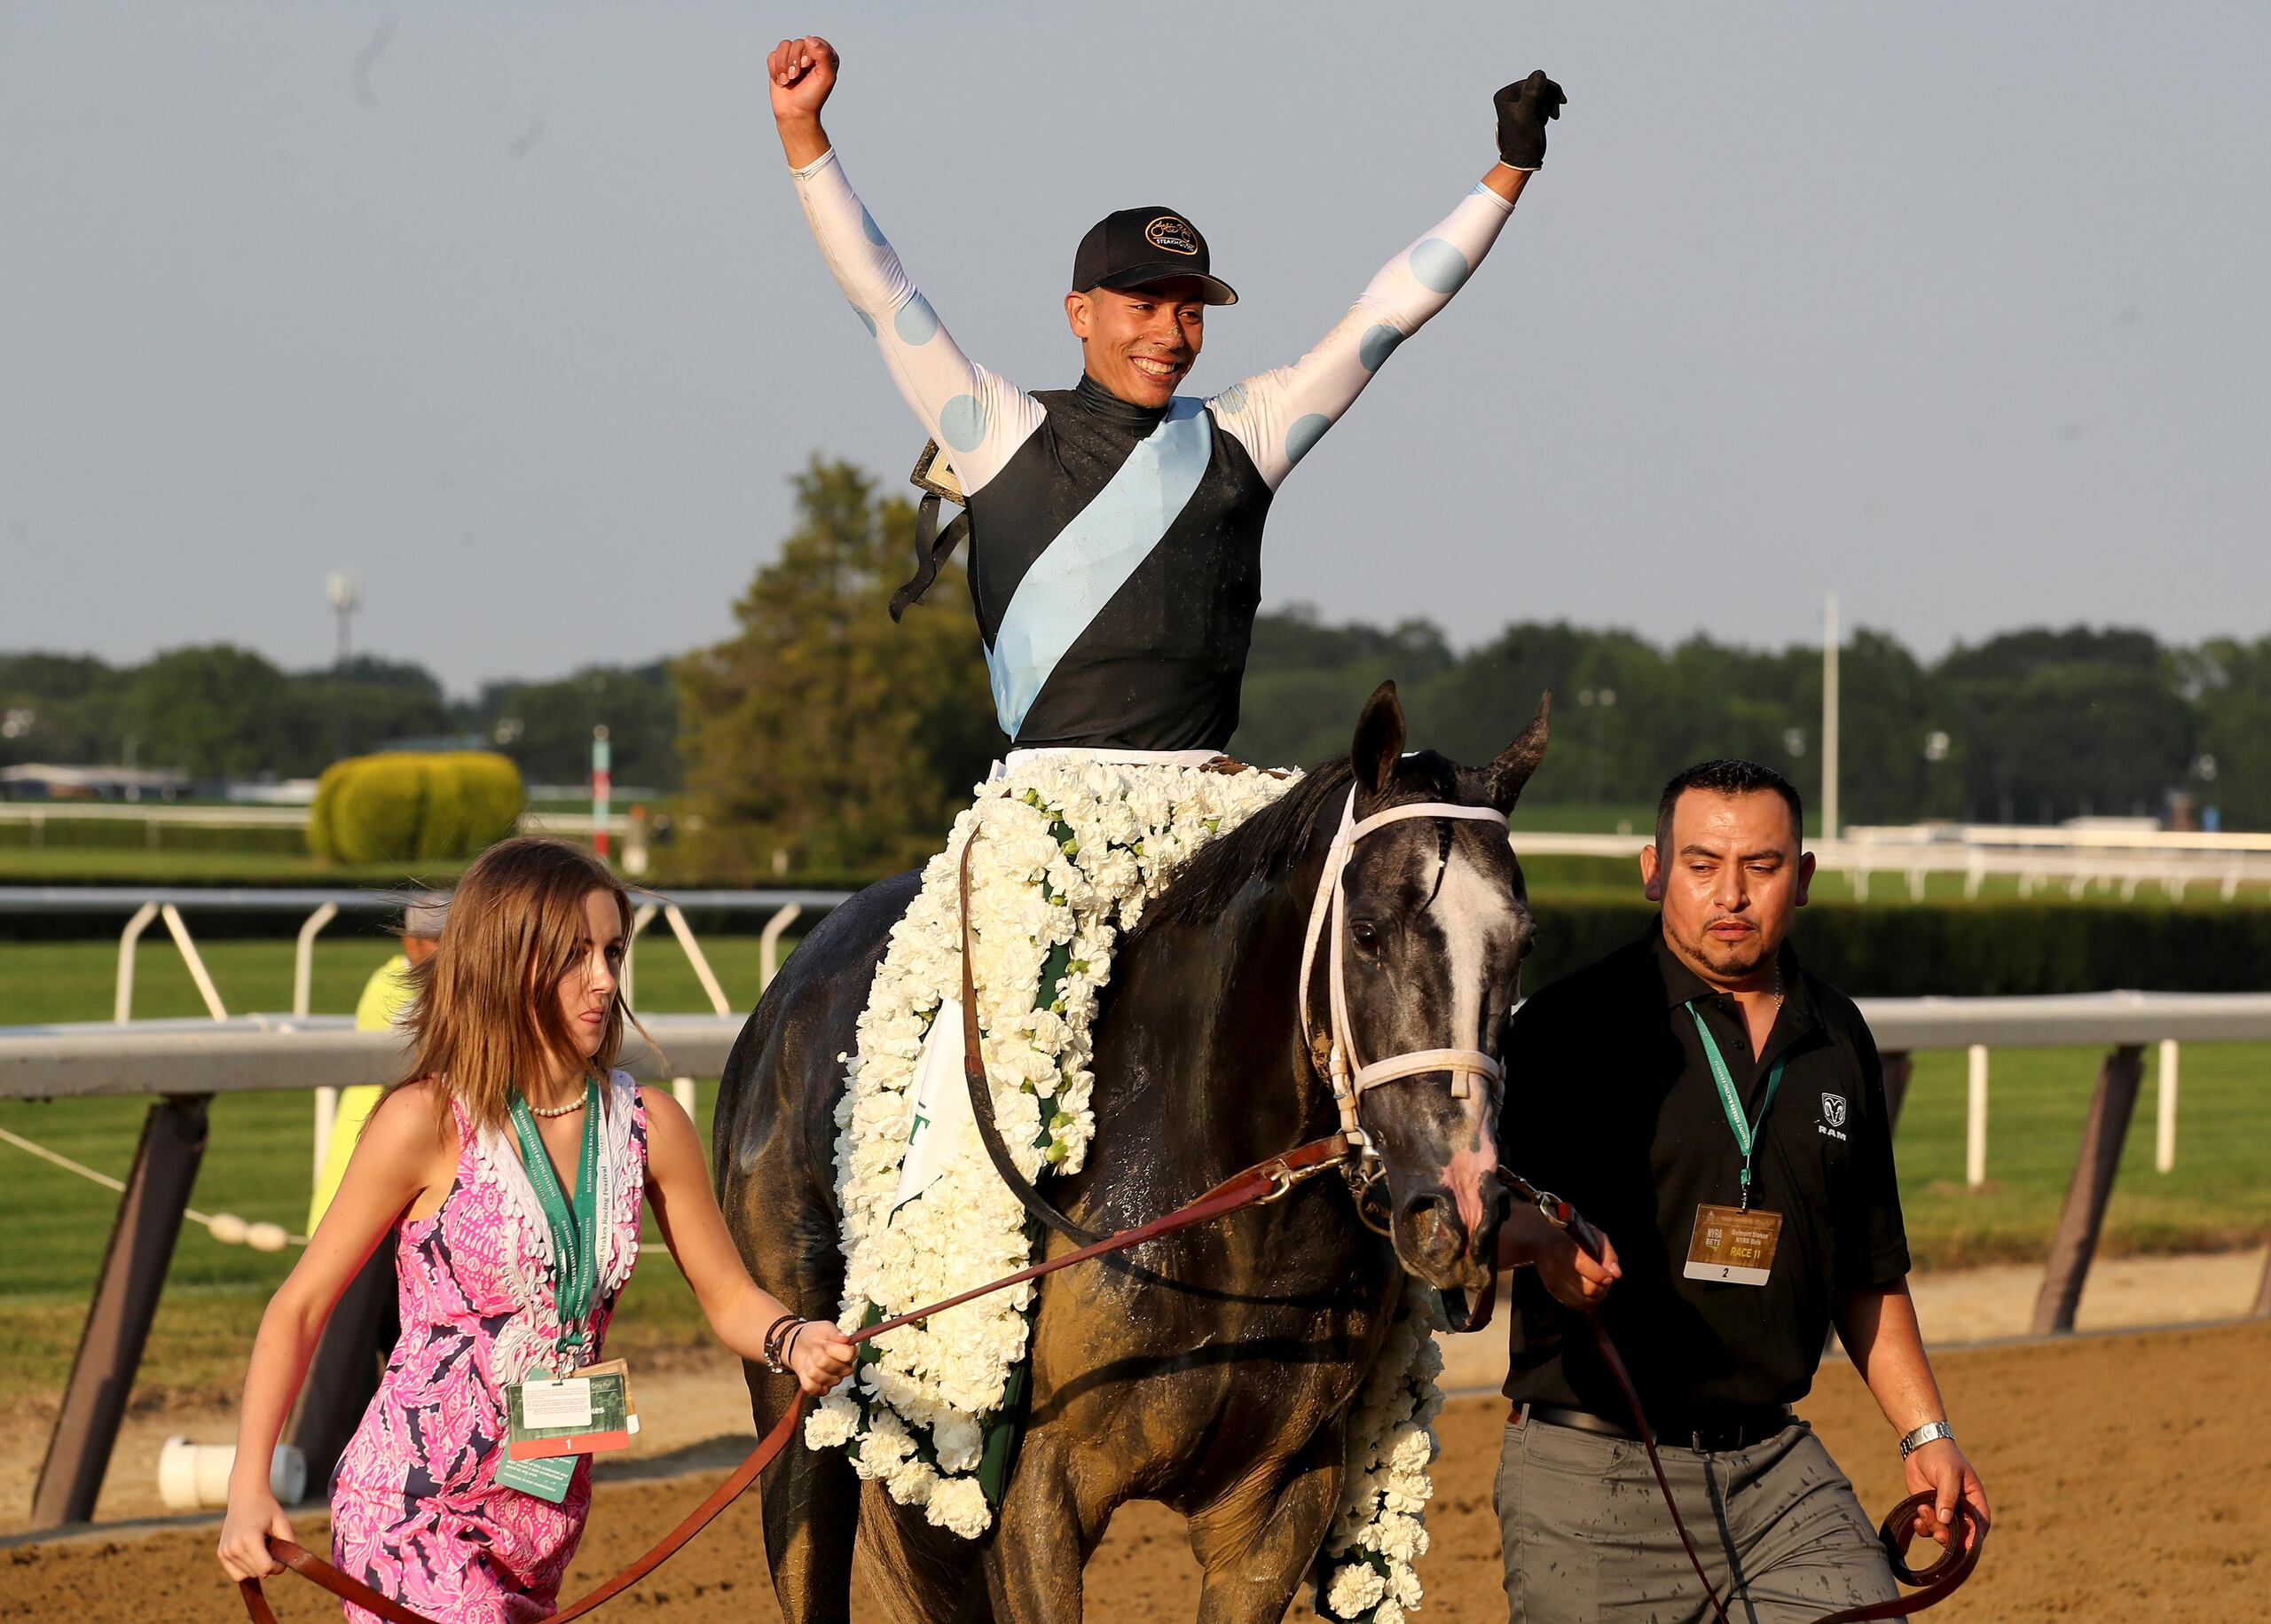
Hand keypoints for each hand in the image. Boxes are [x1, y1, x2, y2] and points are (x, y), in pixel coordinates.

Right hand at [216, 1486, 295, 1582]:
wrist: (246, 1496)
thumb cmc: (267, 1508)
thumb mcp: (283, 1522)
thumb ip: (289, 1544)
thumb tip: (288, 1564)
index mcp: (249, 1539)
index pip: (266, 1568)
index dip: (279, 1567)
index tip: (283, 1557)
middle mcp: (234, 1548)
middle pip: (257, 1573)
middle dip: (270, 1566)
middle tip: (274, 1548)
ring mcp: (225, 1552)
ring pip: (247, 1575)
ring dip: (258, 1566)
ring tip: (262, 1546)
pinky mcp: (221, 1554)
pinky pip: (236, 1574)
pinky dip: (247, 1568)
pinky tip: (253, 1553)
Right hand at [768, 36, 838, 125]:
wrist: (795, 113)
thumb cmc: (812, 97)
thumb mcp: (825, 77)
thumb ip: (823, 55)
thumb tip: (808, 38)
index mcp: (824, 56)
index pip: (813, 41)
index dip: (807, 53)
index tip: (807, 68)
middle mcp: (809, 54)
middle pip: (797, 43)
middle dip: (794, 61)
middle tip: (795, 77)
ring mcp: (793, 58)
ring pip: (783, 46)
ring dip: (783, 66)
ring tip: (788, 81)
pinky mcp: (779, 64)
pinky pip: (772, 56)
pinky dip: (775, 69)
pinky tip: (781, 81)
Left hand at [787, 1319, 856, 1395]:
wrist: (798, 1344)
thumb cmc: (813, 1335)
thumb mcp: (823, 1328)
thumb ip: (834, 1332)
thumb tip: (846, 1338)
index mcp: (848, 1352)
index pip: (849, 1355)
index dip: (833, 1349)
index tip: (825, 1343)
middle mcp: (844, 1368)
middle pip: (832, 1367)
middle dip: (818, 1356)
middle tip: (815, 1349)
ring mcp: (833, 1381)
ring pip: (819, 1377)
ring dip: (809, 1366)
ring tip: (810, 1358)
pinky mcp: (821, 1390)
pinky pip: (811, 1387)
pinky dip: (804, 1378)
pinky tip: (806, 1370)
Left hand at [1493, 71, 1566, 169]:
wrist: (1524, 159)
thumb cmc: (1523, 140)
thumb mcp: (1528, 114)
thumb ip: (1532, 93)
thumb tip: (1539, 73)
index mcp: (1505, 95)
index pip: (1532, 81)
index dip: (1547, 92)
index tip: (1550, 110)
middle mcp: (1509, 96)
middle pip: (1538, 85)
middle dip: (1549, 98)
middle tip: (1554, 115)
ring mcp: (1518, 103)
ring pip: (1542, 92)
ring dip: (1550, 103)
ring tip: (1551, 118)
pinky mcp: (1527, 109)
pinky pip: (1542, 100)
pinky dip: (1548, 108)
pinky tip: (1546, 120)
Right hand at [1502, 1203, 1619, 1308]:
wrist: (1542, 1239)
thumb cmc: (1573, 1235)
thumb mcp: (1594, 1235)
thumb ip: (1608, 1254)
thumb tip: (1616, 1275)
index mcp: (1567, 1247)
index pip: (1587, 1269)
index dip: (1603, 1276)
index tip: (1609, 1276)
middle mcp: (1556, 1265)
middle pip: (1587, 1288)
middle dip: (1602, 1289)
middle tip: (1606, 1282)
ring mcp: (1552, 1279)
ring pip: (1581, 1300)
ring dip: (1595, 1298)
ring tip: (1599, 1289)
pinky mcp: (1550, 1288)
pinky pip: (1572, 1303)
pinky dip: (1585, 1303)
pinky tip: (1590, 1295)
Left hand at [1902, 1437, 1989, 1552]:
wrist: (1920, 1446)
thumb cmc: (1941, 1456)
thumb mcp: (1948, 1473)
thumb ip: (1948, 1496)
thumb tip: (1945, 1520)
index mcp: (1974, 1499)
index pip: (1980, 1524)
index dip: (1976, 1537)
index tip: (1967, 1546)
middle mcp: (1961, 1508)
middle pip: (1960, 1533)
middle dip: (1950, 1537)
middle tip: (1938, 1533)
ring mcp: (1944, 1510)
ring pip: (1943, 1532)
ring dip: (1933, 1528)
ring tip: (1922, 1510)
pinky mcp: (1929, 1509)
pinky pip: (1928, 1527)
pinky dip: (1923, 1527)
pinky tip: (1917, 1519)